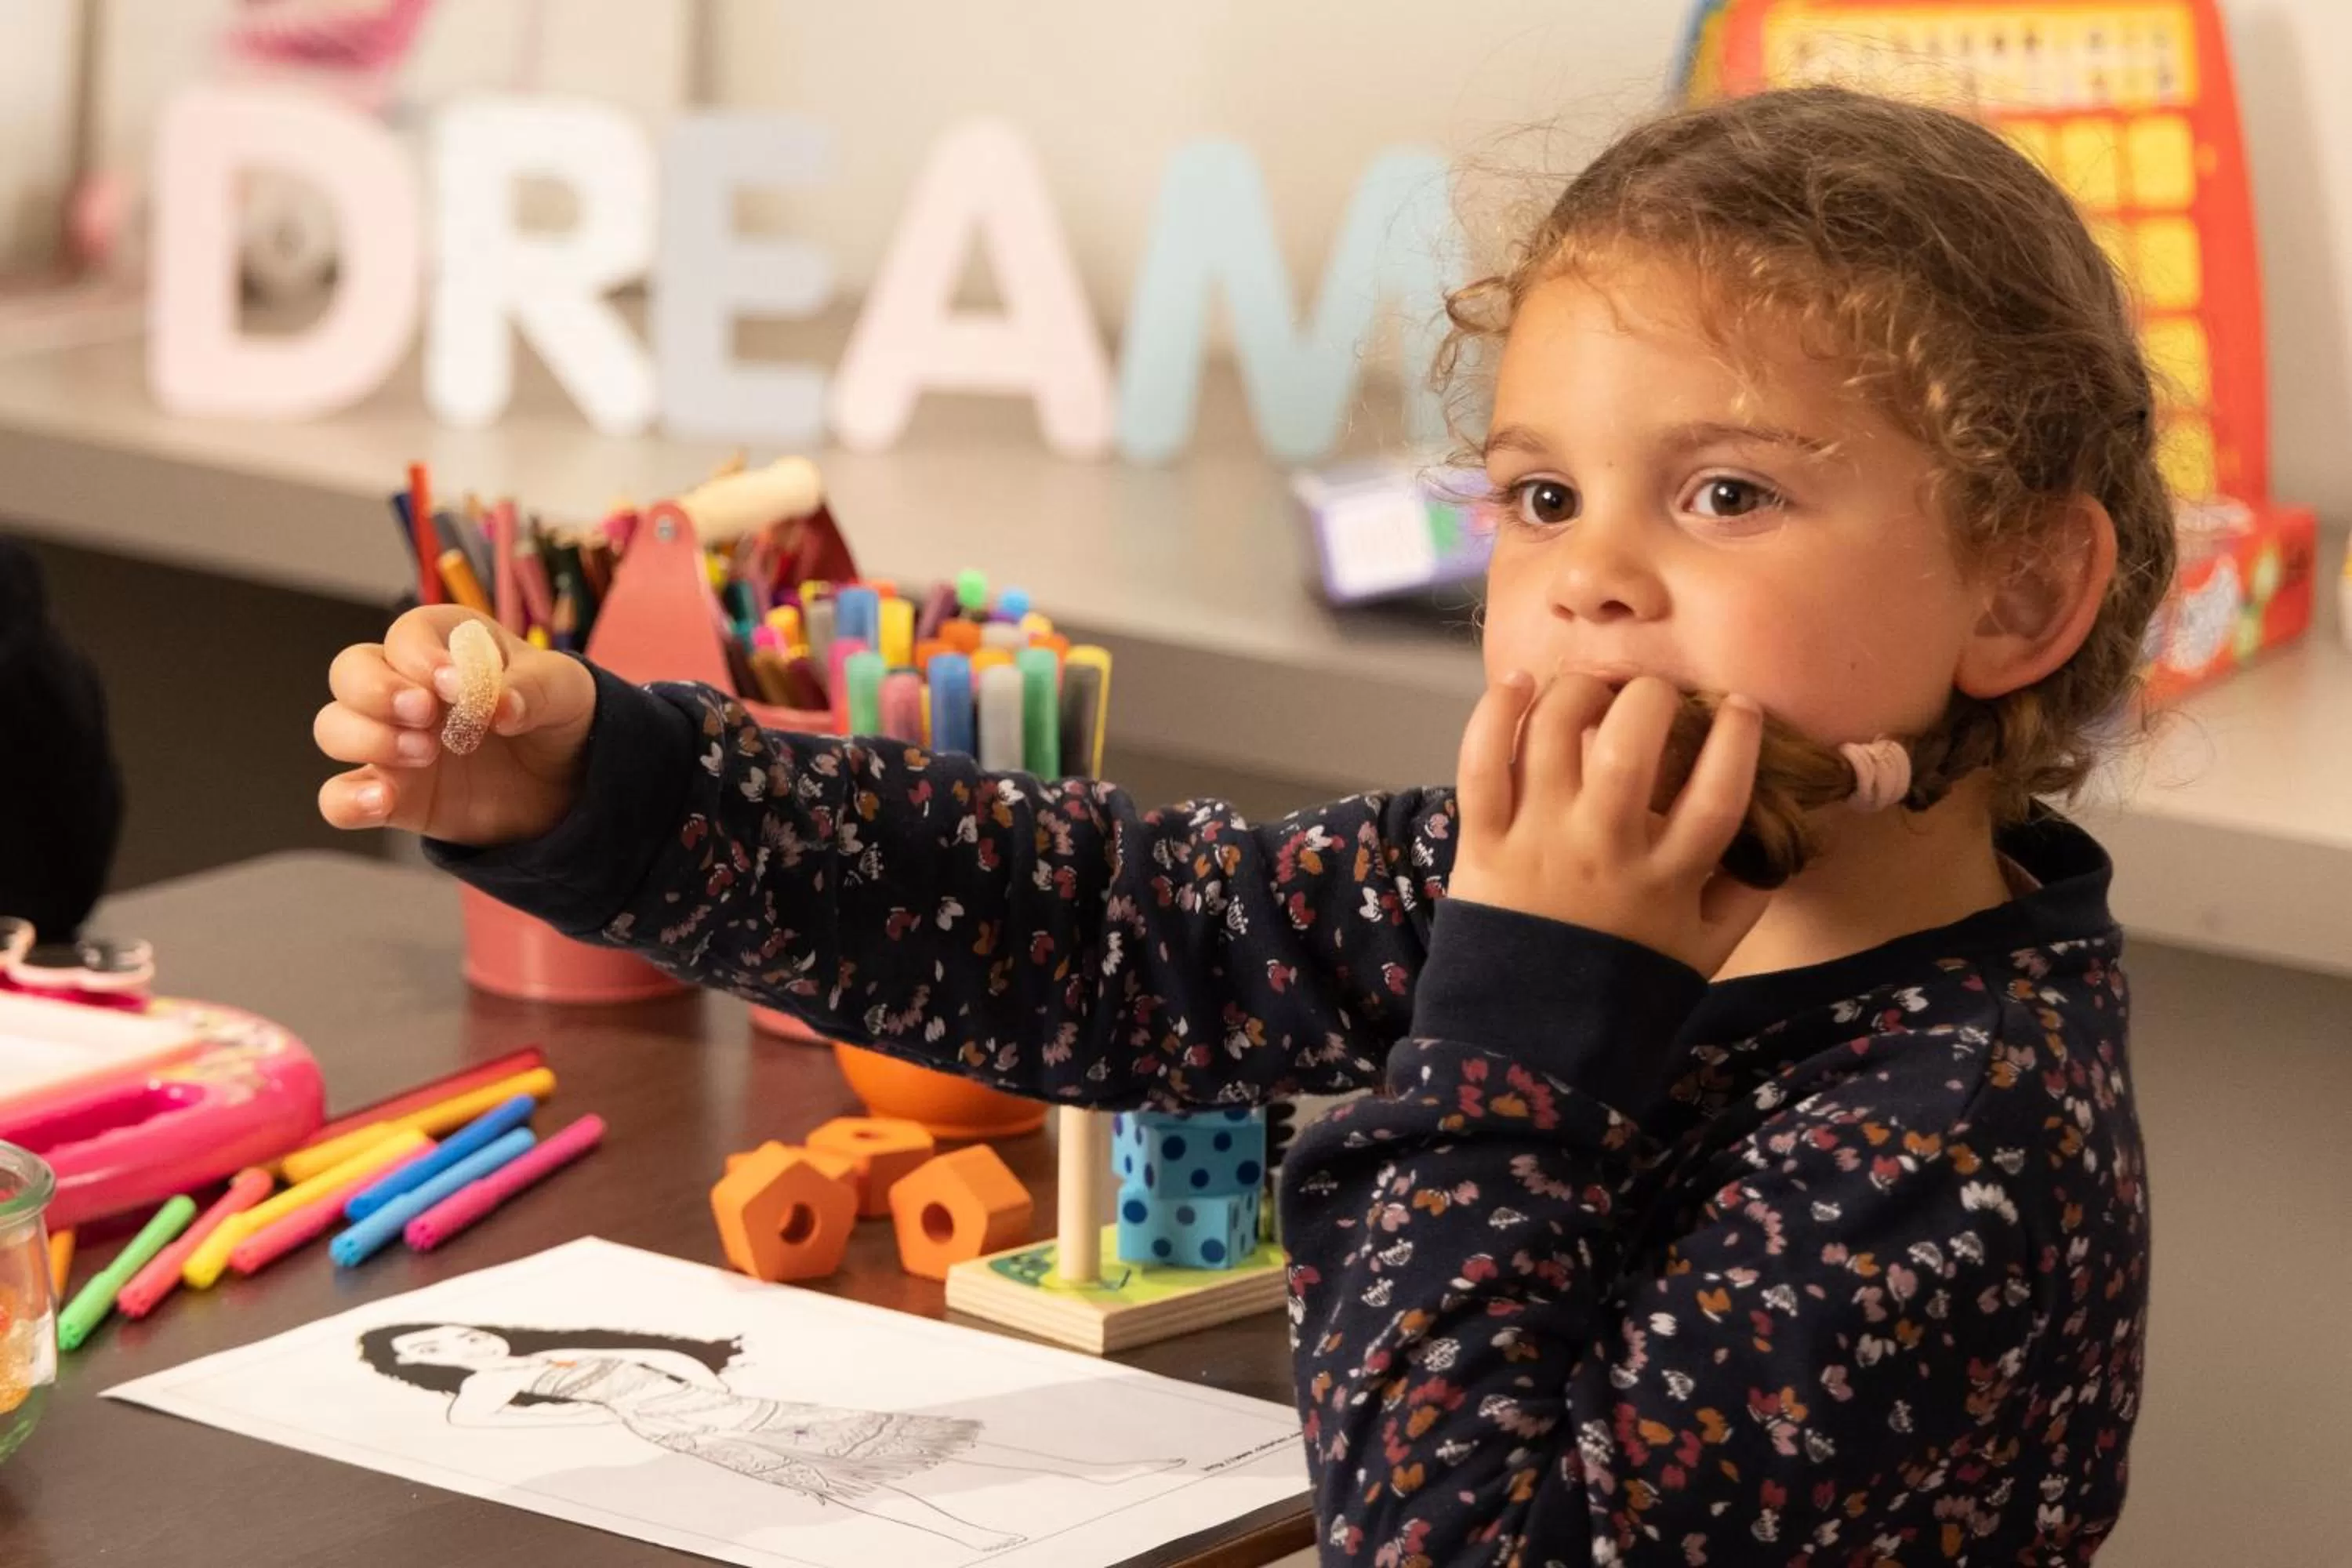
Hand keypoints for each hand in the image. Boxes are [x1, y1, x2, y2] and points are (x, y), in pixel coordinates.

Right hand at [314, 607, 596, 845]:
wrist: (566, 782)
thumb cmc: (555, 714)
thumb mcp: (564, 691)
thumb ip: (535, 690)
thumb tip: (501, 707)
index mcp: (445, 646)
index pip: (407, 635)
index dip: (420, 656)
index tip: (453, 685)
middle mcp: (406, 688)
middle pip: (349, 672)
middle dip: (374, 690)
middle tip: (424, 713)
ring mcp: (392, 742)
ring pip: (334, 728)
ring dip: (366, 738)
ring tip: (426, 753)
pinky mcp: (393, 794)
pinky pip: (340, 797)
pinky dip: (348, 800)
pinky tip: (382, 801)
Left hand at [1449, 672, 1772, 976]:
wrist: (1532, 1042)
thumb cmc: (1623, 988)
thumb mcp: (1705, 953)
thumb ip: (1746, 895)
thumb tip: (1781, 837)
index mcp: (1668, 878)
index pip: (1719, 792)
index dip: (1736, 737)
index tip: (1738, 705)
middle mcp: (1605, 850)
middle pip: (1631, 743)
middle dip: (1650, 696)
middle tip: (1653, 693)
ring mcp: (1539, 842)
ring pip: (1555, 735)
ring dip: (1577, 691)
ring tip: (1592, 688)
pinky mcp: (1483, 843)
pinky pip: (1482, 761)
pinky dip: (1495, 712)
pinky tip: (1517, 684)